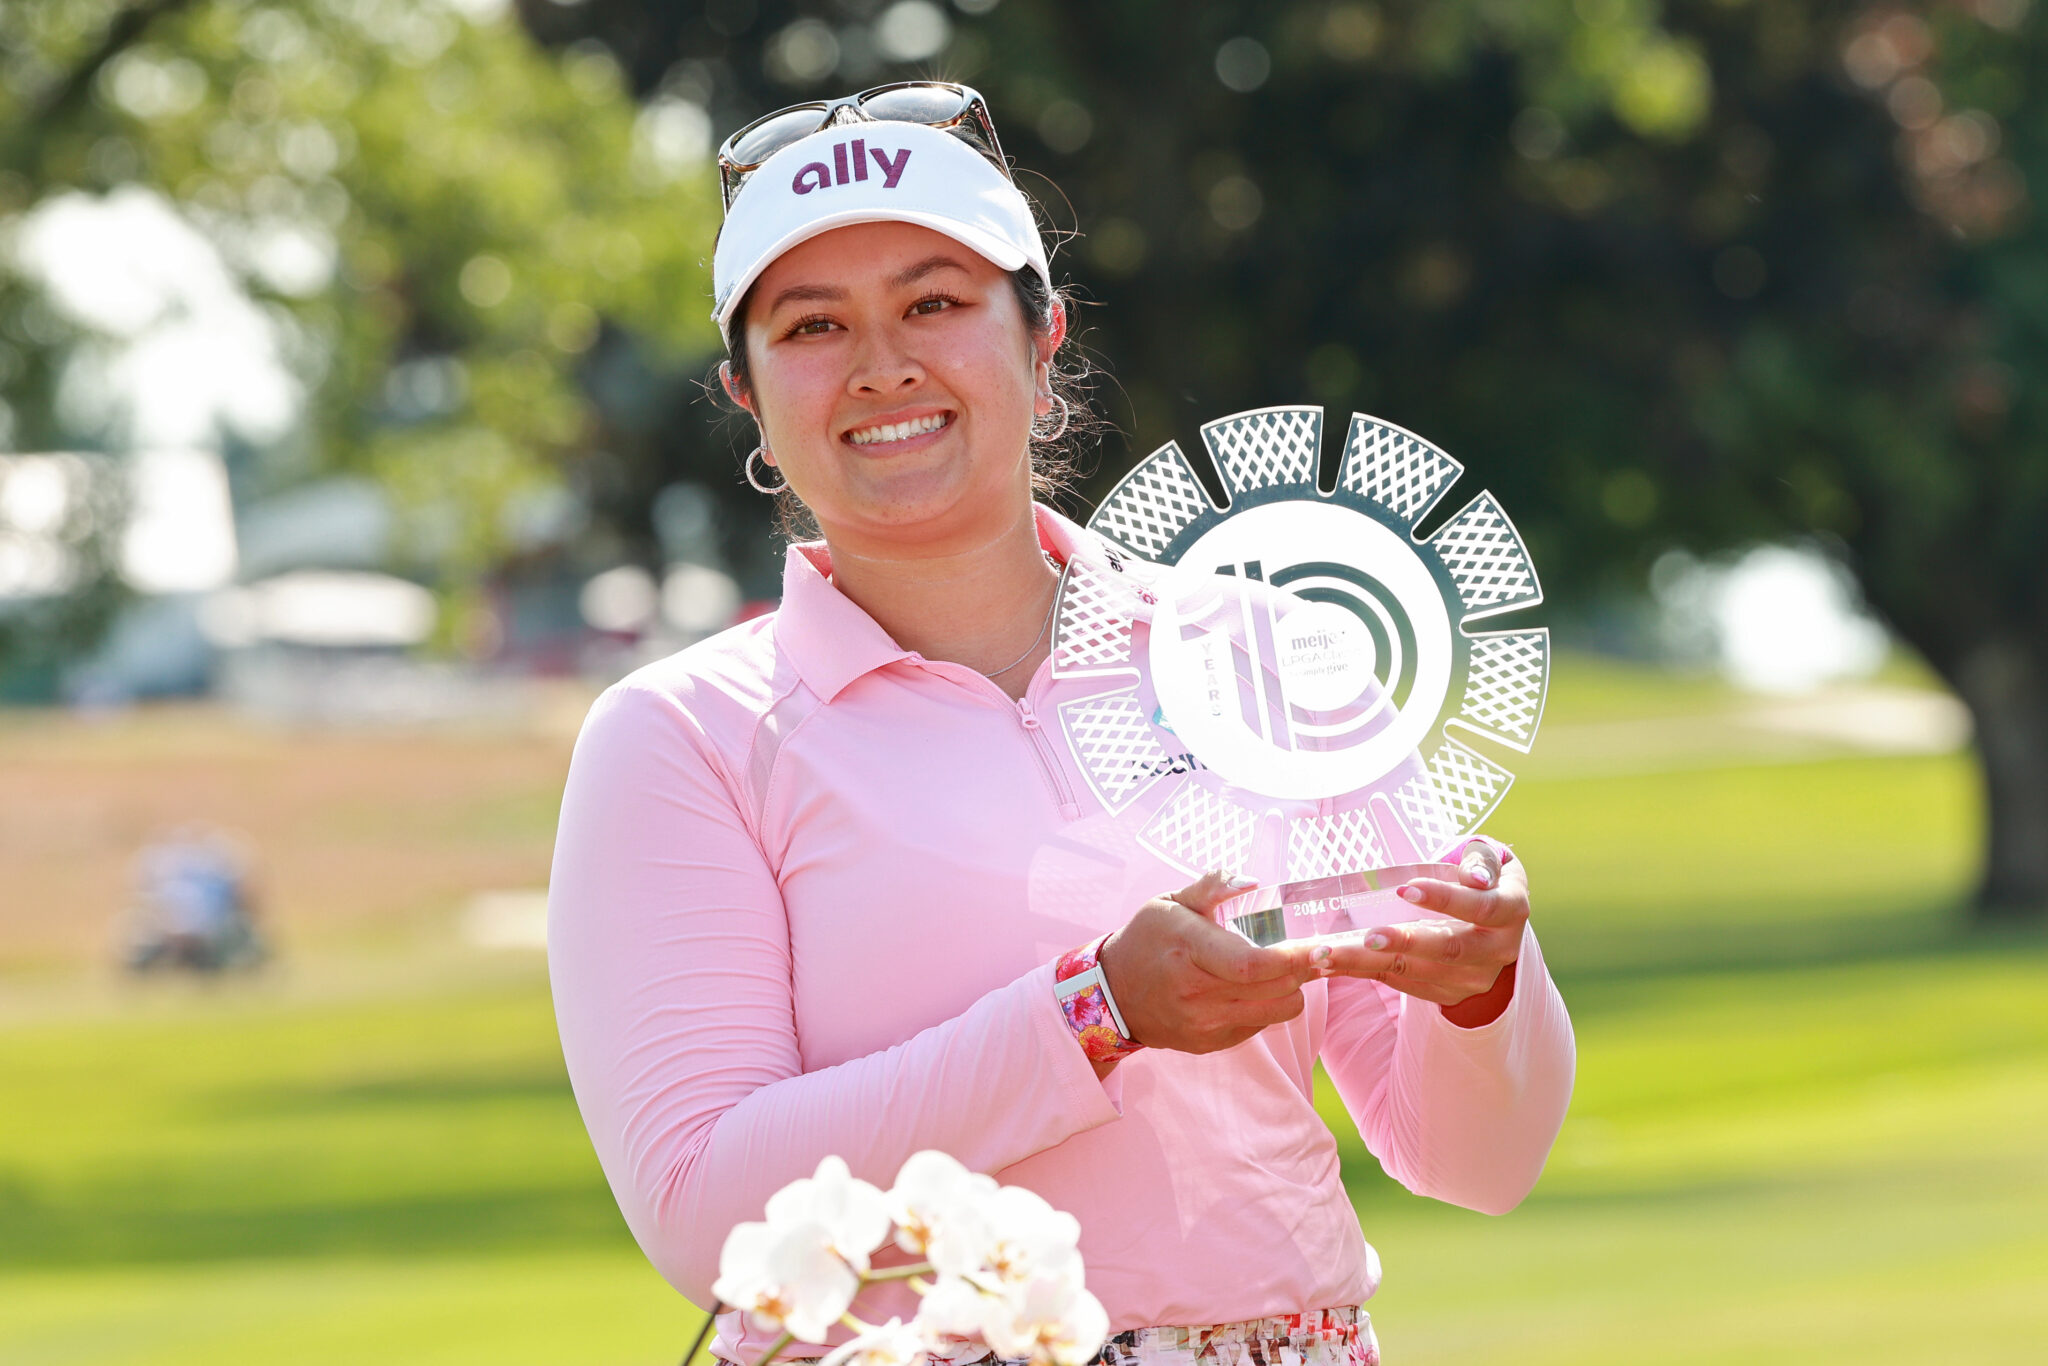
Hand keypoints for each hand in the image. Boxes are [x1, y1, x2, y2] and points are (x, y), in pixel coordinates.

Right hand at [1100, 871, 1319, 1054]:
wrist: (1112, 995)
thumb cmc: (1147, 939)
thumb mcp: (1170, 902)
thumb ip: (1212, 887)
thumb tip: (1252, 881)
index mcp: (1188, 950)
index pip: (1251, 965)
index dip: (1293, 959)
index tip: (1321, 947)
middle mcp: (1196, 994)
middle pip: (1274, 989)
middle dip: (1303, 970)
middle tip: (1314, 952)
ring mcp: (1204, 1024)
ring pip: (1277, 1011)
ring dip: (1290, 990)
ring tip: (1284, 970)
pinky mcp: (1210, 1043)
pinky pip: (1260, 1025)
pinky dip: (1267, 1005)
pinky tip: (1252, 989)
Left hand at [1319, 841, 1529, 1026]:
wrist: (1497, 927)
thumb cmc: (1485, 881)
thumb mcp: (1493, 861)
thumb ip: (1482, 862)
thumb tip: (1474, 876)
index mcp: (1509, 911)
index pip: (1481, 908)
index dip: (1445, 900)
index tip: (1405, 889)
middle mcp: (1495, 951)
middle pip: (1448, 949)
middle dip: (1404, 943)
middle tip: (1366, 937)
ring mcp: (1470, 977)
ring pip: (1416, 971)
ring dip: (1368, 963)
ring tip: (1328, 954)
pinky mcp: (1445, 992)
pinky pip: (1400, 982)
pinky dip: (1363, 972)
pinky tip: (1329, 964)